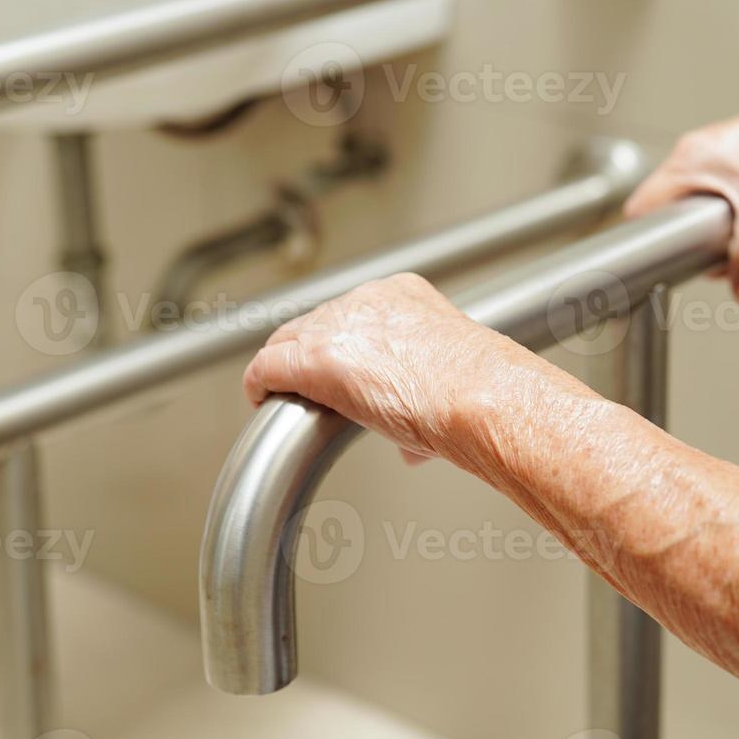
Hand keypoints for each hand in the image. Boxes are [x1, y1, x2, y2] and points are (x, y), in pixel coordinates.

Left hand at [242, 273, 536, 462]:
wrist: (479, 395)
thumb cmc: (479, 394)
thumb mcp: (449, 381)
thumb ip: (422, 396)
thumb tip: (411, 443)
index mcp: (403, 295)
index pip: (351, 314)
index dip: (340, 345)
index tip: (344, 372)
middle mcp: (366, 301)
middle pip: (312, 323)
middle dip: (306, 354)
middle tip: (305, 388)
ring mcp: (337, 326)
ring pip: (285, 340)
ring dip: (283, 369)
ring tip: (282, 397)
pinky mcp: (314, 359)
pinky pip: (268, 366)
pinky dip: (260, 383)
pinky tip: (260, 399)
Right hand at [624, 80, 738, 303]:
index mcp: (688, 160)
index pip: (643, 208)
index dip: (648, 241)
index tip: (668, 263)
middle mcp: (697, 156)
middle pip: (673, 215)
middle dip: (698, 246)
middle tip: (724, 262)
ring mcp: (719, 159)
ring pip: (703, 211)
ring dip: (725, 237)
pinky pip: (727, 202)